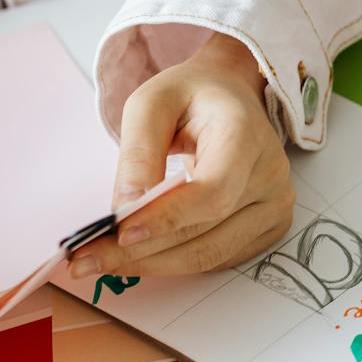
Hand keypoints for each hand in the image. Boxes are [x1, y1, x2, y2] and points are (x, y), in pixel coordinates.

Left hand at [70, 33, 293, 278]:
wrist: (230, 97)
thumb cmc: (190, 96)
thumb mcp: (150, 104)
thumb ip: (138, 154)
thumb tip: (124, 210)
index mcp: (245, 135)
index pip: (212, 190)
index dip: (167, 218)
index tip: (118, 233)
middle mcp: (271, 174)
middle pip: (205, 231)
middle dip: (141, 251)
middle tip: (85, 260)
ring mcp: (276, 204)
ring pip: (210, 255)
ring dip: (153, 265)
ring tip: (102, 262)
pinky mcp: (269, 226)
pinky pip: (218, 258)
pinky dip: (174, 263)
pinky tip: (139, 256)